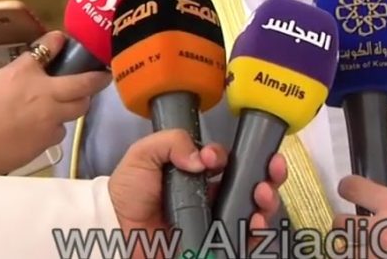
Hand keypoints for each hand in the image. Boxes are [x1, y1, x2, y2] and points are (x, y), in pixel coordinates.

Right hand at [0, 32, 110, 174]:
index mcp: (23, 72)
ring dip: (81, 100)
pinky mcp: (50, 139)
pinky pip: (63, 128)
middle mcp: (45, 92)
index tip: (59, 41)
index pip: (51, 47)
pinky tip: (50, 123)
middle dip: (98, 76)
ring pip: (80, 107)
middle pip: (85, 82)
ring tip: (77, 98)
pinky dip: (60, 124)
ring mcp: (51, 117)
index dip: (57, 41)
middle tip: (103, 73)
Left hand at [108, 129, 286, 237]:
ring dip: (267, 199)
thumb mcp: (143, 155)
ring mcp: (215, 219)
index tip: (216, 160)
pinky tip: (255, 221)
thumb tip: (202, 157)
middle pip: (251, 182)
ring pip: (255, 208)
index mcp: (197, 172)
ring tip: (262, 195)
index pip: (226, 161)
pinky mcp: (216, 242)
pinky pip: (245, 238)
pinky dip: (258, 230)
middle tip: (271, 171)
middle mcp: (211, 195)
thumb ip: (171, 142)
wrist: (116, 231)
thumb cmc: (127, 193)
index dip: (229, 156)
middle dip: (268, 173)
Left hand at [334, 176, 386, 256]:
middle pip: (340, 222)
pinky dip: (364, 258)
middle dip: (345, 224)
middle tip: (356, 228)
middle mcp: (378, 231)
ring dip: (354, 248)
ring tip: (367, 249)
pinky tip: (374, 257)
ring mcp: (375, 255)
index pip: (354, 188)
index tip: (349, 189)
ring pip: (345, 249)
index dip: (349, 187)